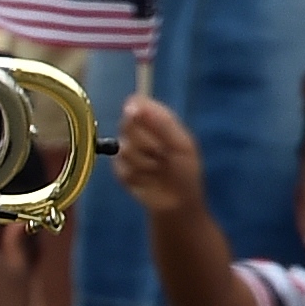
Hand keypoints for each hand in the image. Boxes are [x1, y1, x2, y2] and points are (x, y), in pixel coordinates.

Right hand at [111, 95, 206, 217]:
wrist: (177, 203)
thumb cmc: (184, 171)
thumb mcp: (181, 144)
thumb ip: (161, 123)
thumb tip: (132, 103)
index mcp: (157, 121)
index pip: (138, 104)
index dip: (136, 109)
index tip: (138, 116)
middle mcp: (140, 132)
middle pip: (126, 124)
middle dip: (143, 140)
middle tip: (160, 152)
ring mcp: (128, 151)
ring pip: (124, 147)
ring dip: (143, 161)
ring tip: (156, 170)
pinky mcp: (120, 170)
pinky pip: (120, 167)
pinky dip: (135, 175)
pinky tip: (146, 180)